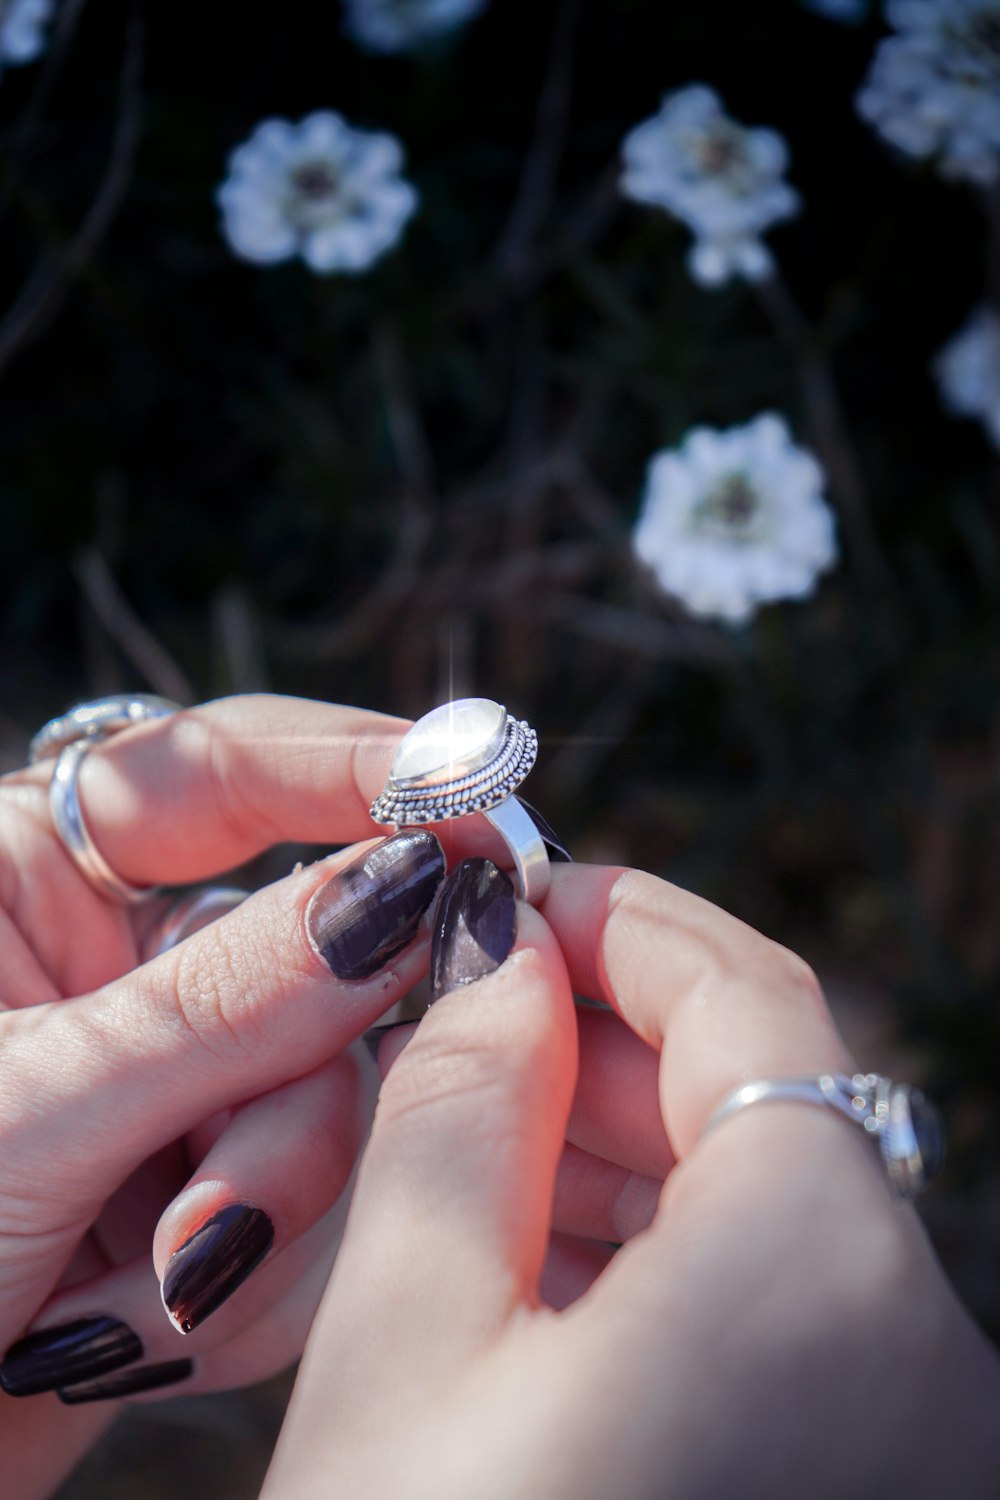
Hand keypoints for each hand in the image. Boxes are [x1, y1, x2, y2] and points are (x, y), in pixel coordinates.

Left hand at [0, 695, 445, 1496]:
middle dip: (284, 1101)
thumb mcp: (27, 1110)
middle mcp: (119, 962)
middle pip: (315, 964)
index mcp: (32, 874)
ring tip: (129, 1304)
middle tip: (218, 1206)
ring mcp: (176, 1080)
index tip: (473, 795)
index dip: (356, 767)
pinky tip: (116, 1338)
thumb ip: (229, 1004)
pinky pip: (320, 1205)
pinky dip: (247, 1286)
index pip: (224, 767)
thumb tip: (408, 893)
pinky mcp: (209, 1191)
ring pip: (334, 1096)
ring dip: (258, 1213)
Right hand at [264, 860, 999, 1498]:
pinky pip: (783, 1315)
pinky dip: (670, 1259)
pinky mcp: (877, 1488)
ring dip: (634, 1145)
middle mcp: (923, 1344)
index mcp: (824, 1269)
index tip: (523, 893)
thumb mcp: (411, 1345)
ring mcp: (918, 1433)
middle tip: (476, 1010)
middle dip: (615, 1035)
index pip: (751, 1000)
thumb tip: (492, 967)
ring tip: (484, 1127)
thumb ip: (457, 1114)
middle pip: (772, 1101)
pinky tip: (549, 1253)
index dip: (627, 923)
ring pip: (776, 1209)